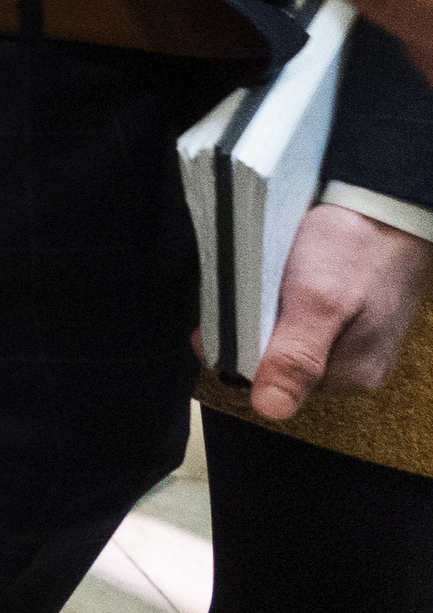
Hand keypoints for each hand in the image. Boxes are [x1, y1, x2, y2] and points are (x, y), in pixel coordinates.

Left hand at [247, 204, 432, 420]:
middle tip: (252, 286)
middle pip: (272, 360)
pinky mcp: (341, 316)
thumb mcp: (318, 301)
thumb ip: (295, 356)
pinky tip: (287, 274)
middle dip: (249, 328)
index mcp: (347, 375)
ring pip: (280, 337)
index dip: (234, 349)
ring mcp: (348, 341)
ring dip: (262, 310)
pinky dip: (279, 298)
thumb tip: (271, 409)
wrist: (386, 203)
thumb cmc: (357, 248)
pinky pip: (295, 318)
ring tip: (275, 277)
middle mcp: (350, 367)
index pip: (266, 382)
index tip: (226, 314)